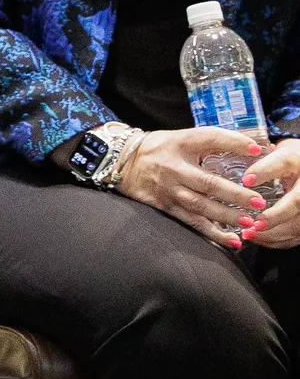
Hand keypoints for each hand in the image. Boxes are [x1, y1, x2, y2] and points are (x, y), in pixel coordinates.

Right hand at [114, 127, 263, 247]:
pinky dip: (212, 232)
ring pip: (201, 205)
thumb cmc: (159, 149)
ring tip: (249, 221)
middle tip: (258, 202)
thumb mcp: (181, 138)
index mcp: (181, 144)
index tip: (255, 150)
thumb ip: (211, 142)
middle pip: (208, 182)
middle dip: (235, 194)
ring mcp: (169, 189)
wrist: (120, 162)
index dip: (232, 142)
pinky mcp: (166, 206)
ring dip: (227, 215)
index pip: (208, 138)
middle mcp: (174, 167)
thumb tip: (250, 149)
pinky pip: (192, 221)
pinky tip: (231, 240)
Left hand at [237, 139, 299, 247]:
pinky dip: (276, 239)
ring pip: (298, 222)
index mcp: (294, 159)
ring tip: (249, 233)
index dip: (263, 171)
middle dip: (275, 215)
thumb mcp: (271, 154)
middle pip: (296, 201)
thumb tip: (226, 166)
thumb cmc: (283, 160)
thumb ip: (254, 160)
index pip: (281, 162)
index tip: (245, 180)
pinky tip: (258, 237)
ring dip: (273, 232)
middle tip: (253, 223)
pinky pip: (296, 234)